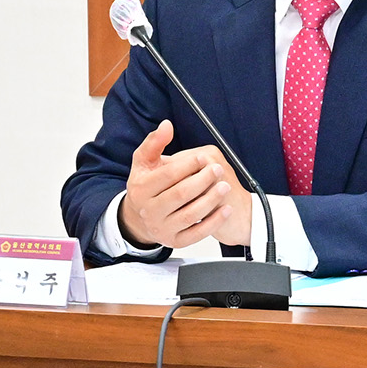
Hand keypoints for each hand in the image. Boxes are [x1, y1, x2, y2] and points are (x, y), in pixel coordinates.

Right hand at [119, 121, 255, 250]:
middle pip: (180, 195)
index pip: (166, 175)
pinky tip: (225, 210)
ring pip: (190, 214)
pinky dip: (213, 222)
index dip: (188, 165)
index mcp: (141, 188)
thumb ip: (154, 143)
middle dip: (202, 181)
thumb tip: (166, 126)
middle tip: (218, 170)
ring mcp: (162, 227)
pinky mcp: (175, 241)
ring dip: (211, 200)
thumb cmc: (146, 187)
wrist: (141, 219)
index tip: (203, 157)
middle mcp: (150, 210)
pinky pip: (197, 234)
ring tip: (225, 187)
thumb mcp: (144, 163)